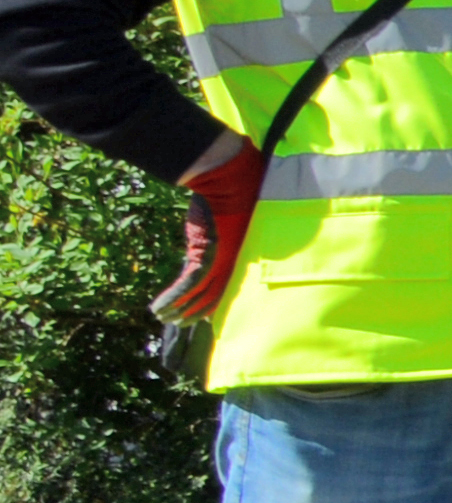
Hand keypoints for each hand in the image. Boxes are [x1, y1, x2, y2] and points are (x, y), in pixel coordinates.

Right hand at [156, 135, 263, 322]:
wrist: (230, 178)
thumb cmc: (235, 189)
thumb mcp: (229, 214)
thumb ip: (223, 228)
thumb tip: (213, 229)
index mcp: (241, 252)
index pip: (226, 283)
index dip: (213, 300)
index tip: (202, 313)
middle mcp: (233, 259)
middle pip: (215, 294)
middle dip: (196, 311)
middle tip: (181, 324)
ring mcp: (221, 259)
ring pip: (200, 294)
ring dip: (181, 309)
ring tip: (166, 320)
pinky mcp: (207, 256)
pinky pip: (189, 285)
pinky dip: (173, 298)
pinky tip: (159, 310)